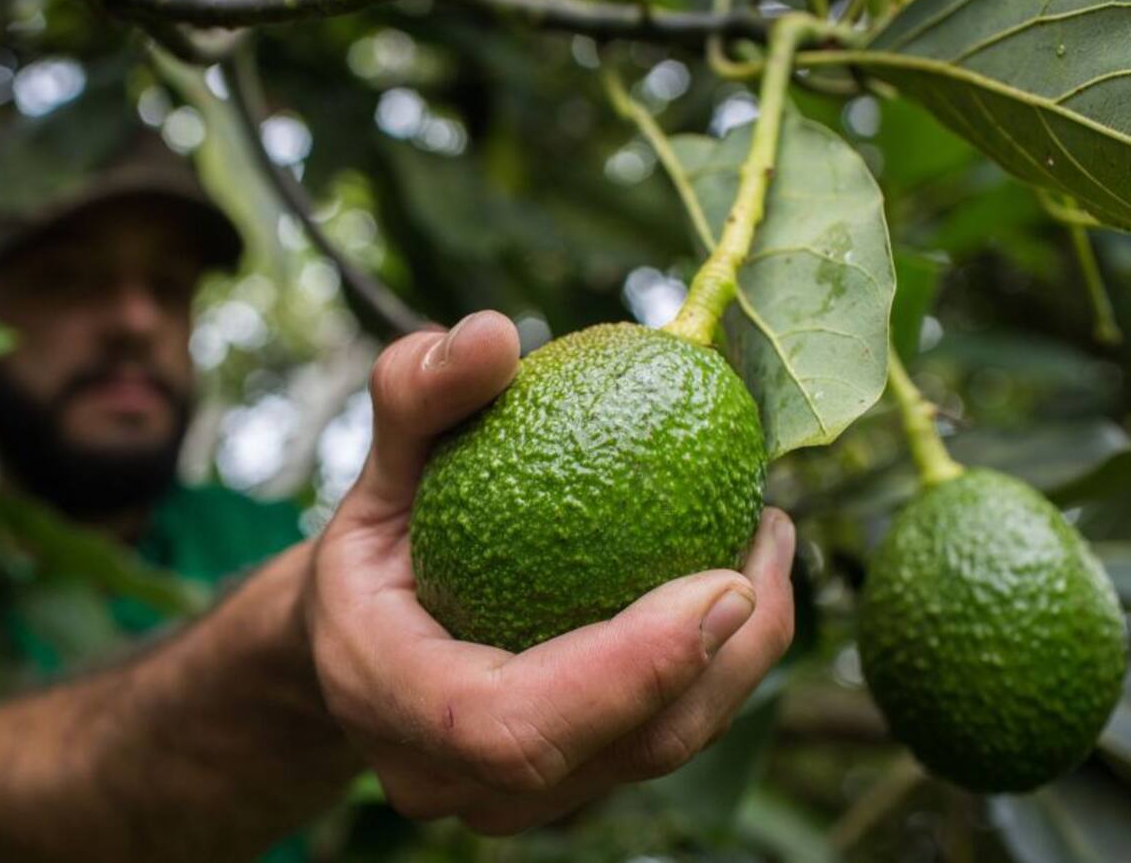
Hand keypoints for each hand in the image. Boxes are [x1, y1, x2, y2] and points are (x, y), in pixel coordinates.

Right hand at [305, 311, 795, 834]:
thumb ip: (417, 395)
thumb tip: (494, 334)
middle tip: (768, 531)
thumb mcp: (382, 460)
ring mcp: (516, 796)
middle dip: (723, 657)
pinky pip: (661, 735)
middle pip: (621, 752)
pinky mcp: (568, 781)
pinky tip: (741, 575)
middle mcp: (455, 777)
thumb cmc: (376, 544)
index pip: (514, 727)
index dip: (627, 673)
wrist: (361, 638)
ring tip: (768, 541)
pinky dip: (718, 663)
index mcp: (392, 699)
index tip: (722, 580)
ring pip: (659, 753)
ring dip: (740, 657)